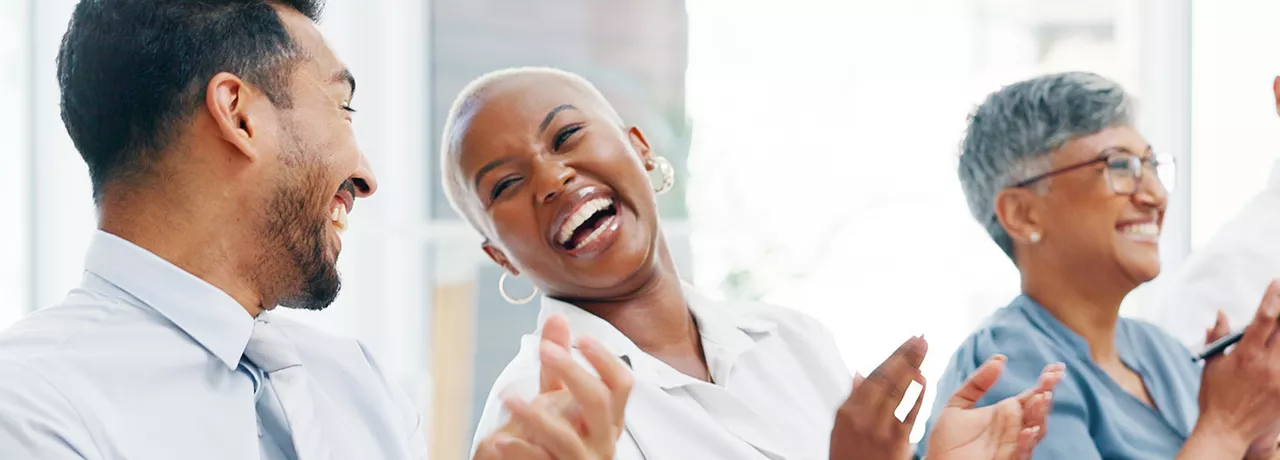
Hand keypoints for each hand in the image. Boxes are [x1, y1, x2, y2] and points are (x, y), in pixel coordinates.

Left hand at [473, 315, 633, 459]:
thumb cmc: (559, 439)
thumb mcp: (561, 400)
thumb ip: (560, 364)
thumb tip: (558, 317)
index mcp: (609, 419)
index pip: (622, 385)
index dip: (605, 360)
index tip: (582, 337)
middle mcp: (603, 441)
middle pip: (598, 402)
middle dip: (572, 371)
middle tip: (545, 350)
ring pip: (567, 438)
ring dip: (535, 416)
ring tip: (507, 398)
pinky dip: (520, 450)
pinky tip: (499, 440)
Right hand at [829, 336, 927, 459]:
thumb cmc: (848, 457)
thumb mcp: (841, 429)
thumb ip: (854, 400)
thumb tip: (860, 373)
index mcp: (847, 411)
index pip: (873, 376)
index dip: (893, 356)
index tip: (908, 341)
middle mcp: (861, 416)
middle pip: (886, 379)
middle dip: (906, 356)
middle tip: (922, 338)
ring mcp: (878, 429)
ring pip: (897, 392)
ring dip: (912, 368)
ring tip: (925, 350)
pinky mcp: (895, 443)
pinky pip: (909, 415)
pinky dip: (917, 396)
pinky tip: (924, 380)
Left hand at [925, 356, 1063, 459]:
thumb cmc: (948, 440)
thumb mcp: (958, 404)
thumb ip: (977, 383)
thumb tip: (1000, 359)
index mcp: (1007, 413)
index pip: (1032, 395)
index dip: (1046, 382)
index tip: (1056, 366)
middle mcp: (1014, 429)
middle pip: (1038, 411)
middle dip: (1046, 395)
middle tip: (1052, 377)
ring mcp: (1012, 446)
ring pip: (1035, 431)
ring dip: (1040, 415)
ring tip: (1042, 396)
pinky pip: (1020, 453)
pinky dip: (1026, 443)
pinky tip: (1028, 430)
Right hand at [1194, 280, 1279, 457]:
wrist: (1226, 430)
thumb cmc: (1215, 397)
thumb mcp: (1212, 364)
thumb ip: (1219, 338)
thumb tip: (1222, 315)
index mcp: (1246, 355)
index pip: (1264, 319)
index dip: (1272, 298)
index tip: (1276, 283)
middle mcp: (1268, 365)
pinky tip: (1278, 353)